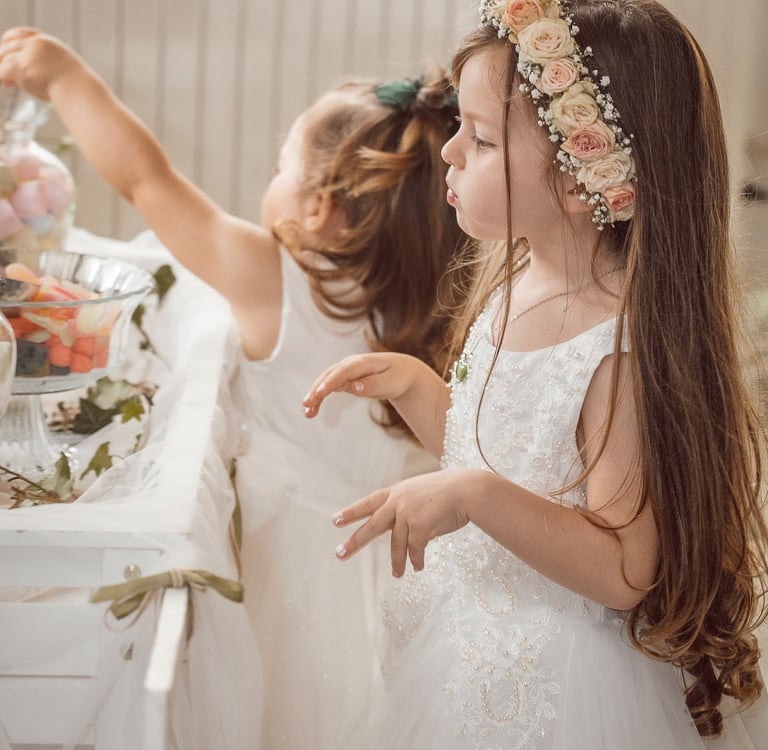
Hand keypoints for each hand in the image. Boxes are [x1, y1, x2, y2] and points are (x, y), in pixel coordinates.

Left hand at [0, 27, 84, 99]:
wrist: (78, 90)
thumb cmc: (77, 85)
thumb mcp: (64, 65)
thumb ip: (48, 62)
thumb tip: (39, 72)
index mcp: (45, 42)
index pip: (21, 34)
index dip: (10, 41)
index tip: (7, 49)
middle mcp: (34, 45)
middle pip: (9, 46)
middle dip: (5, 58)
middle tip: (6, 71)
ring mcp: (27, 56)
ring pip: (5, 58)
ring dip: (3, 69)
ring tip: (7, 82)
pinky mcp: (22, 68)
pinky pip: (3, 70)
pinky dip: (3, 77)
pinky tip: (8, 84)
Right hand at [303, 352, 422, 417]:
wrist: (401, 372)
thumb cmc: (398, 377)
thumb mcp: (391, 382)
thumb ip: (373, 384)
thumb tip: (354, 387)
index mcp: (362, 362)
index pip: (343, 371)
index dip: (331, 381)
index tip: (320, 393)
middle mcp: (350, 364)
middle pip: (329, 375)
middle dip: (317, 389)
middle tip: (307, 404)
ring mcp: (345, 371)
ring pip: (325, 381)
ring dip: (314, 395)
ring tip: (306, 411)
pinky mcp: (343, 379)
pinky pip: (327, 388)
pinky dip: (319, 398)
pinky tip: (311, 411)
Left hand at [332, 468, 487, 576]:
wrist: (468, 490)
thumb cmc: (451, 493)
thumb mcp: (423, 495)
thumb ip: (409, 512)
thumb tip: (405, 538)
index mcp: (397, 492)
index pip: (369, 502)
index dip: (352, 512)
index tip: (335, 520)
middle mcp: (398, 501)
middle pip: (371, 525)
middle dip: (355, 541)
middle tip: (340, 554)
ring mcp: (407, 512)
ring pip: (396, 544)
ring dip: (398, 561)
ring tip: (398, 574)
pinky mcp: (419, 525)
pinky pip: (414, 549)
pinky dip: (416, 559)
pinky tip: (418, 566)